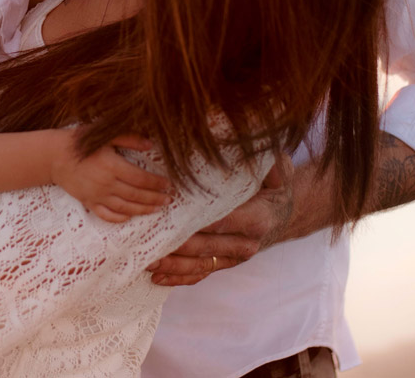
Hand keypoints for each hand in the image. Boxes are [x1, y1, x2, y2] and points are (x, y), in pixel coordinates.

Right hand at [52, 132, 172, 222]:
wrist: (53, 156)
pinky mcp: (88, 202)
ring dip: (143, 210)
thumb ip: (128, 139)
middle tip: (169, 199)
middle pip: (136, 195)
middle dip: (155, 198)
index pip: (141, 178)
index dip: (157, 183)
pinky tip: (129, 216)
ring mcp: (96, 195)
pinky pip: (106, 215)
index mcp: (112, 166)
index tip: (168, 184)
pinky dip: (119, 218)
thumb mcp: (105, 135)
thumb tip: (150, 145)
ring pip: (125, 207)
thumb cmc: (80, 142)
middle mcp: (106, 183)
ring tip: (157, 209)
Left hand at [147, 153, 293, 285]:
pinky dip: (180, 277)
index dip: (191, 221)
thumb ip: (266, 165)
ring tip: (146, 262)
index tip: (165, 216)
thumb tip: (253, 156)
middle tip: (146, 242)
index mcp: (255, 219)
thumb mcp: (277, 168)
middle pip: (204, 246)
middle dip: (174, 246)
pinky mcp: (226, 263)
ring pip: (200, 264)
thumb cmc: (275, 184)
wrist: (286, 212)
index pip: (218, 222)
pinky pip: (202, 273)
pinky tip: (157, 277)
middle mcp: (245, 243)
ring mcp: (235, 256)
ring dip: (172, 265)